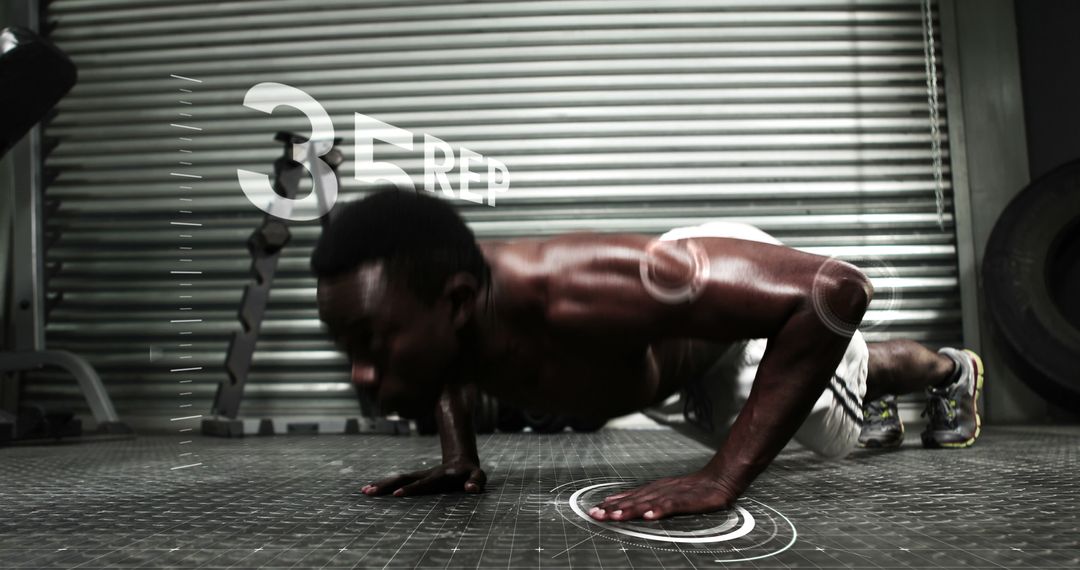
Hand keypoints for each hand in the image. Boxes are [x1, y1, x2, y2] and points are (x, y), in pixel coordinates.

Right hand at [361, 460, 484, 496]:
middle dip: (387, 485)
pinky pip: (397, 480)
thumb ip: (476, 482)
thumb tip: (471, 489)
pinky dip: (383, 484)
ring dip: (381, 484)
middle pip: (404, 478)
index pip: (424, 483)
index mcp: (440, 476)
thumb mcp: (478, 476)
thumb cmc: (471, 473)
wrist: (461, 459)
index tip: (397, 494)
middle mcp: (426, 474)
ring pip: (398, 477)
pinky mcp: (415, 478)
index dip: (411, 489)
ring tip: (364, 491)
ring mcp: (419, 475)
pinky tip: (370, 489)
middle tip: (370, 492)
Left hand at [588, 471, 736, 520]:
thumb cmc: (694, 489)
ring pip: (647, 503)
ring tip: (615, 515)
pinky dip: (660, 510)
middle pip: (633, 500)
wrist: (719, 479)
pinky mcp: (686, 500)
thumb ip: (651, 501)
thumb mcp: (668, 493)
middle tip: (596, 514)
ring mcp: (672, 495)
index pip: (628, 497)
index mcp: (654, 490)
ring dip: (630, 509)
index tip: (594, 509)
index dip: (611, 504)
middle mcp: (659, 491)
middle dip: (613, 508)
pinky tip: (650, 516)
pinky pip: (671, 506)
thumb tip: (632, 509)